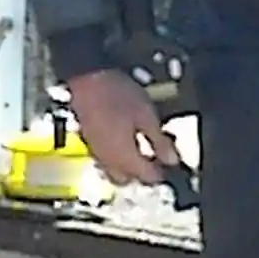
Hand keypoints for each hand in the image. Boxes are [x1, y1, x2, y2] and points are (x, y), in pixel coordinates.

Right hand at [63, 68, 179, 185]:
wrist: (86, 78)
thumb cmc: (119, 94)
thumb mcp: (147, 116)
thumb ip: (159, 142)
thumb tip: (172, 160)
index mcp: (125, 158)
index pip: (148, 177)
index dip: (162, 172)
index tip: (171, 162)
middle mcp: (108, 161)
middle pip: (128, 179)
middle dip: (142, 173)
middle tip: (156, 157)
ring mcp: (96, 152)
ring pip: (114, 171)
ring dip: (128, 166)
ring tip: (141, 147)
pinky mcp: (89, 142)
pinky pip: (105, 160)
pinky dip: (116, 157)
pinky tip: (125, 140)